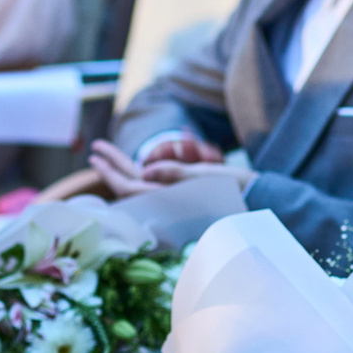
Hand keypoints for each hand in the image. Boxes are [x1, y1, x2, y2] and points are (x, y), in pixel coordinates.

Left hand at [85, 138, 243, 198]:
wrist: (258, 201)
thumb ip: (174, 173)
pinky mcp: (181, 199)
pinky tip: (134, 173)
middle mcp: (166, 202)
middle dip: (110, 169)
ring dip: (123, 174)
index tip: (95, 152)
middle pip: (128, 186)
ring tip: (108, 161)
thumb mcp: (204, 176)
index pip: (128, 186)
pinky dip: (139, 180)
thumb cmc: (234, 187)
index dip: (109, 170)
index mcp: (168, 198)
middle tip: (95, 151)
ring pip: (139, 189)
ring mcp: (172, 201)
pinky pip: (152, 191)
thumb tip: (143, 170)